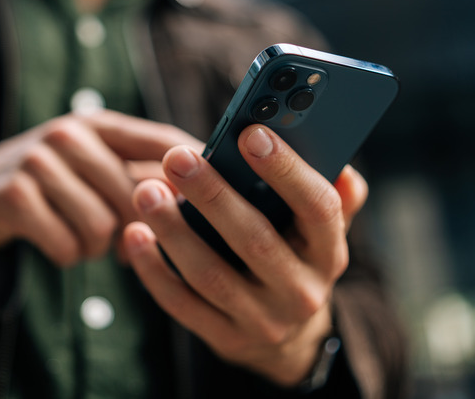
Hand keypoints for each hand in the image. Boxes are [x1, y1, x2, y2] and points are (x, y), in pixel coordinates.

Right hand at [0, 110, 200, 265]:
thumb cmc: (51, 184)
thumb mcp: (93, 166)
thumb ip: (140, 176)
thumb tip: (203, 202)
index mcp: (100, 124)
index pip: (164, 141)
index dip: (196, 170)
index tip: (221, 198)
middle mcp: (70, 132)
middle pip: (137, 196)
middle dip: (135, 229)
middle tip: (123, 240)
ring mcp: (39, 160)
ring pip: (103, 226)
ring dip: (97, 247)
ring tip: (84, 238)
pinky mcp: (14, 195)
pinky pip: (68, 245)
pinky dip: (68, 255)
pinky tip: (57, 241)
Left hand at [122, 124, 366, 385]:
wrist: (287, 340)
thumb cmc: (296, 260)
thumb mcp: (320, 232)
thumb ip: (334, 196)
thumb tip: (339, 163)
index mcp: (329, 253)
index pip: (317, 208)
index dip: (286, 170)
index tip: (250, 133)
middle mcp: (302, 291)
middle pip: (255, 239)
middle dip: (212, 195)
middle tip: (177, 157)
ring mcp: (262, 321)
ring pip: (210, 274)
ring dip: (173, 230)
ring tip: (146, 191)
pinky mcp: (225, 339)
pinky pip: (182, 303)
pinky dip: (154, 269)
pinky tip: (135, 234)